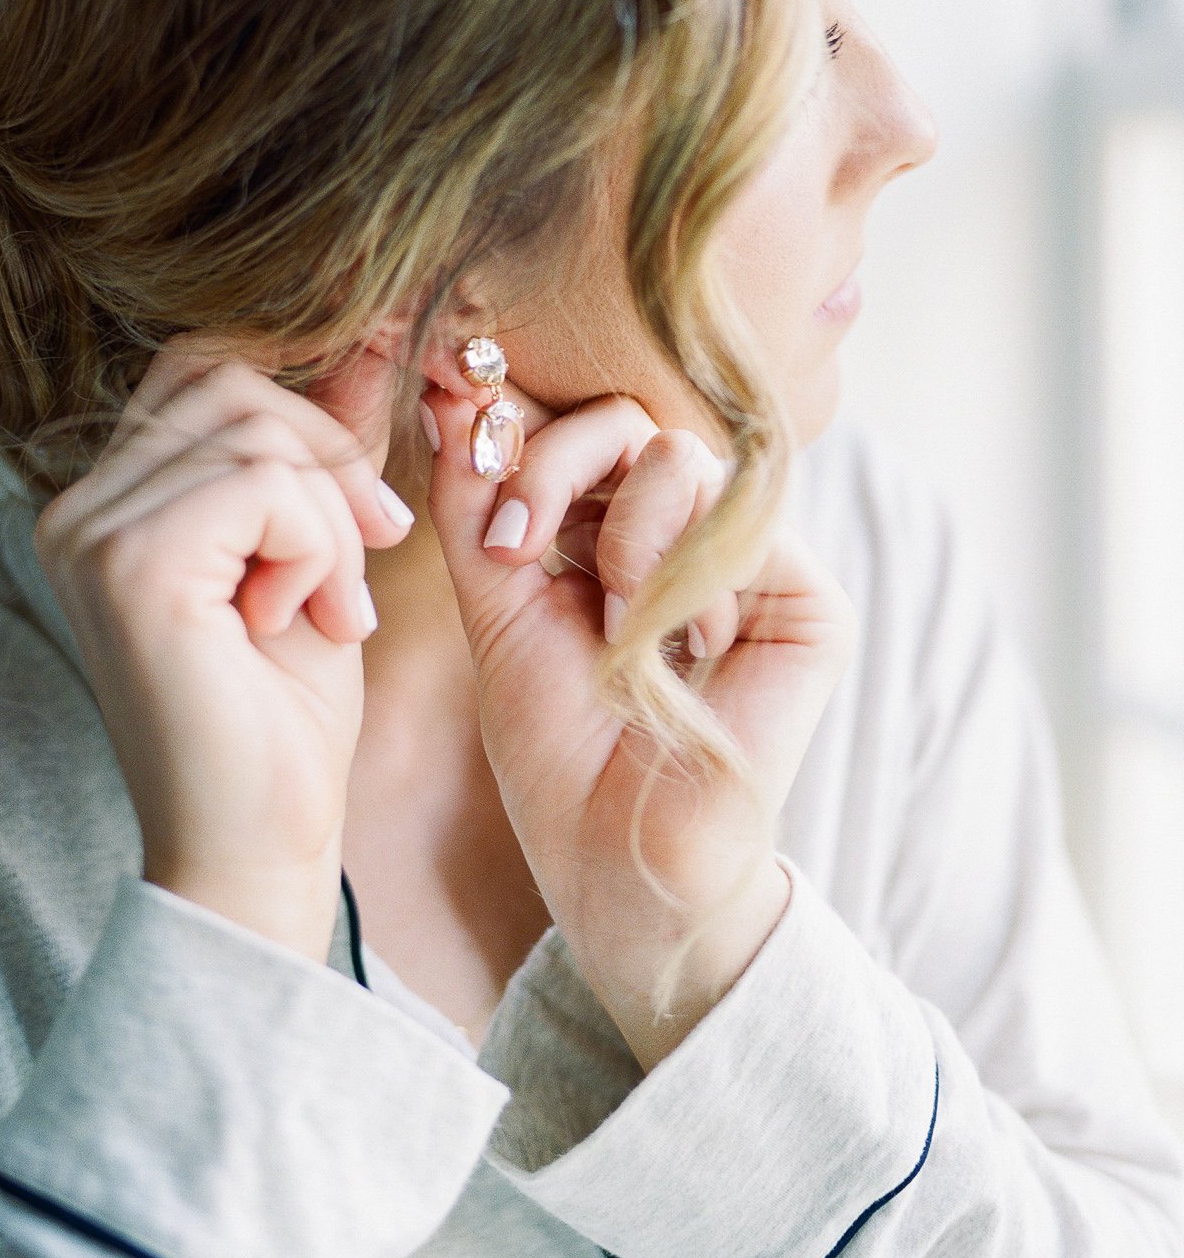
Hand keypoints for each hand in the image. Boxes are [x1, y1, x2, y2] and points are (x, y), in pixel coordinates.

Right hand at [33, 332, 413, 959]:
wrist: (260, 846)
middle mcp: (81, 509)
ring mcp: (94, 533)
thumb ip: (320, 458)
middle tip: (376, 549)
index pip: (206, 373)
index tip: (370, 505)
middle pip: (228, 380)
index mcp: (111, 504)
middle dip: (329, 457)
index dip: (306, 413)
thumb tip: (371, 340)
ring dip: (332, 522)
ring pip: (258, 433)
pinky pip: (265, 485)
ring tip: (336, 612)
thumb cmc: (285, 722)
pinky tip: (316, 624)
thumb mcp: (318, 560)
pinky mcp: (130, 565)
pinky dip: (321, 550)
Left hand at [421, 381, 855, 1068]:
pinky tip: (668, 643)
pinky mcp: (808, 602)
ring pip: (678, 454)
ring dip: (617, 535)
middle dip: (552, 465)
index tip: (455, 408)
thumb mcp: (497, 612)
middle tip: (512, 542)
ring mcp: (753, 565)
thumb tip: (450, 396)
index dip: (525, 416)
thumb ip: (478, 507)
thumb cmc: (558, 752)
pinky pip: (732, 517)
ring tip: (609, 624)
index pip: (582, 430)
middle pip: (628, 422)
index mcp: (618, 534)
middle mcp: (691, 538)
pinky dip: (673, 573)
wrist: (617, 862)